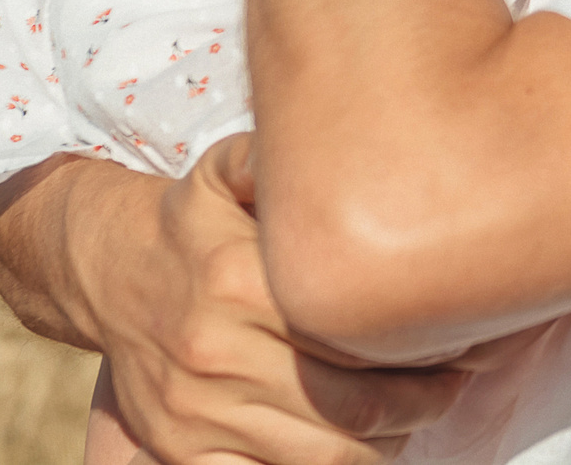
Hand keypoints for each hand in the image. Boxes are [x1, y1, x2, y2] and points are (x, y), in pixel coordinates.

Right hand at [80, 137, 465, 464]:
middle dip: (423, 400)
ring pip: (324, 454)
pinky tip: (360, 444)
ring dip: (387, 442)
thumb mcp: (231, 169)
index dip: (424, 343)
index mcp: (239, 282)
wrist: (107, 269)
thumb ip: (284, 160)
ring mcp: (197, 412)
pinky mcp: (183, 450)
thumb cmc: (194, 219)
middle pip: (354, 403)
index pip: (357, 331)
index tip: (464, 337)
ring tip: (419, 414)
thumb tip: (355, 136)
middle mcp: (217, 353)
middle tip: (456, 382)